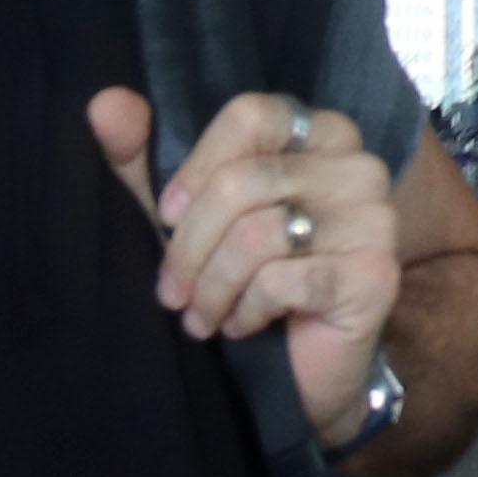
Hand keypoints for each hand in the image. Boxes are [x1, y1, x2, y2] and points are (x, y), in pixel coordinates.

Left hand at [89, 86, 403, 445]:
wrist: (302, 372)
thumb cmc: (245, 282)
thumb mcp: (186, 218)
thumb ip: (143, 160)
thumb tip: (103, 104)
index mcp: (319, 134)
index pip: (250, 116)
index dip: (196, 167)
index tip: (167, 217)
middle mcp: (357, 166)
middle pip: (244, 181)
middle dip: (190, 246)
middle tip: (171, 292)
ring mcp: (374, 218)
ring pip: (259, 234)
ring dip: (212, 286)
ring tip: (200, 317)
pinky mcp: (373, 275)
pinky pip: (281, 281)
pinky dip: (245, 311)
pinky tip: (240, 327)